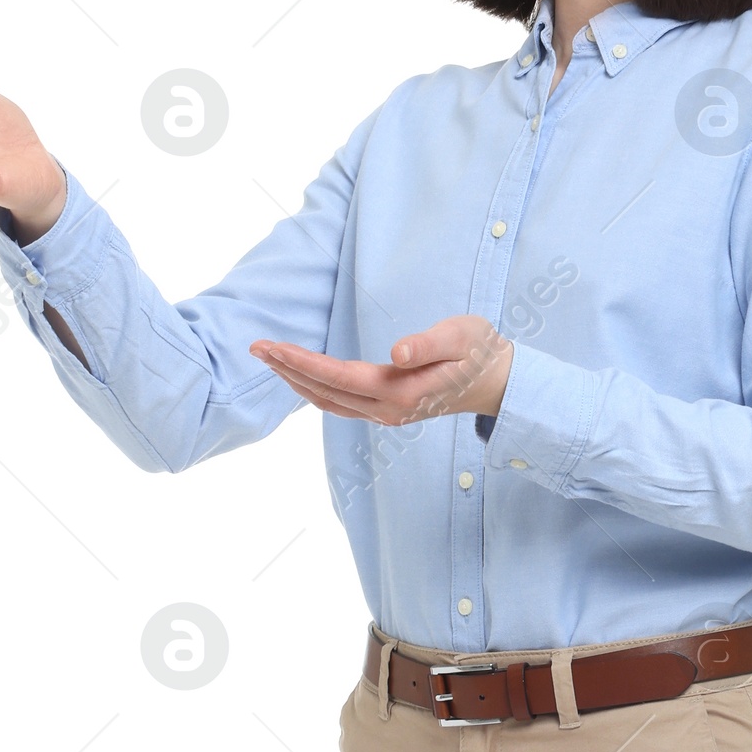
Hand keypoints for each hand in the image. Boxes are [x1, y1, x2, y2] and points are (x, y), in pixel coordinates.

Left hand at [248, 314, 512, 421]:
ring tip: (268, 358)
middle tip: (255, 346)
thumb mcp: (462, 337)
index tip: (271, 346)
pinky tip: (299, 376)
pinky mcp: (385, 411)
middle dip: (287, 370)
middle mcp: (386, 409)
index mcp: (400, 391)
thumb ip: (429, 344)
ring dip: (295, 381)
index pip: (338, 376)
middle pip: (324, 391)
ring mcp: (385, 414)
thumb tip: (397, 353)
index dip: (301, 362)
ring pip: (327, 401)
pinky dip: (313, 388)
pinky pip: (339, 404)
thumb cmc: (478, 352)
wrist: (496, 381)